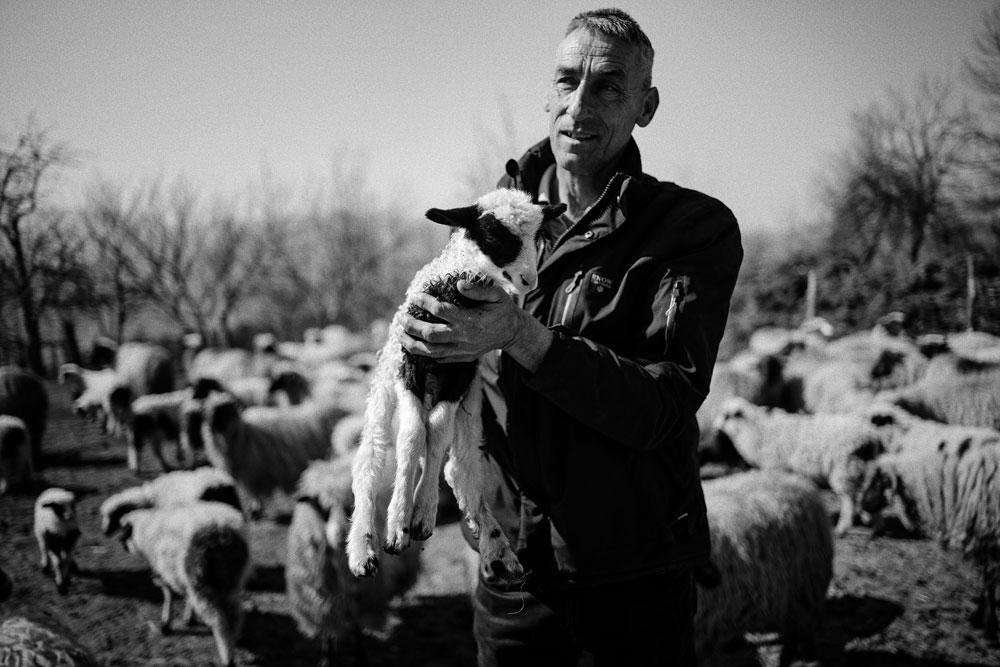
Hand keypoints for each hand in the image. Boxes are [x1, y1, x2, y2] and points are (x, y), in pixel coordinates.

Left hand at [397, 280, 521, 362]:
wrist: (512, 333)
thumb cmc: (503, 310)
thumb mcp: (497, 295)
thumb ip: (478, 290)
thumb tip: (458, 284)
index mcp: (471, 320)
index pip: (441, 311)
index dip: (424, 302)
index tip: (414, 296)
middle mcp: (464, 337)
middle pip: (430, 334)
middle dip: (411, 326)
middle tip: (401, 316)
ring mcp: (462, 350)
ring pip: (431, 351)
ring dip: (412, 344)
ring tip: (400, 334)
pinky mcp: (462, 357)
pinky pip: (438, 359)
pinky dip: (423, 353)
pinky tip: (414, 344)